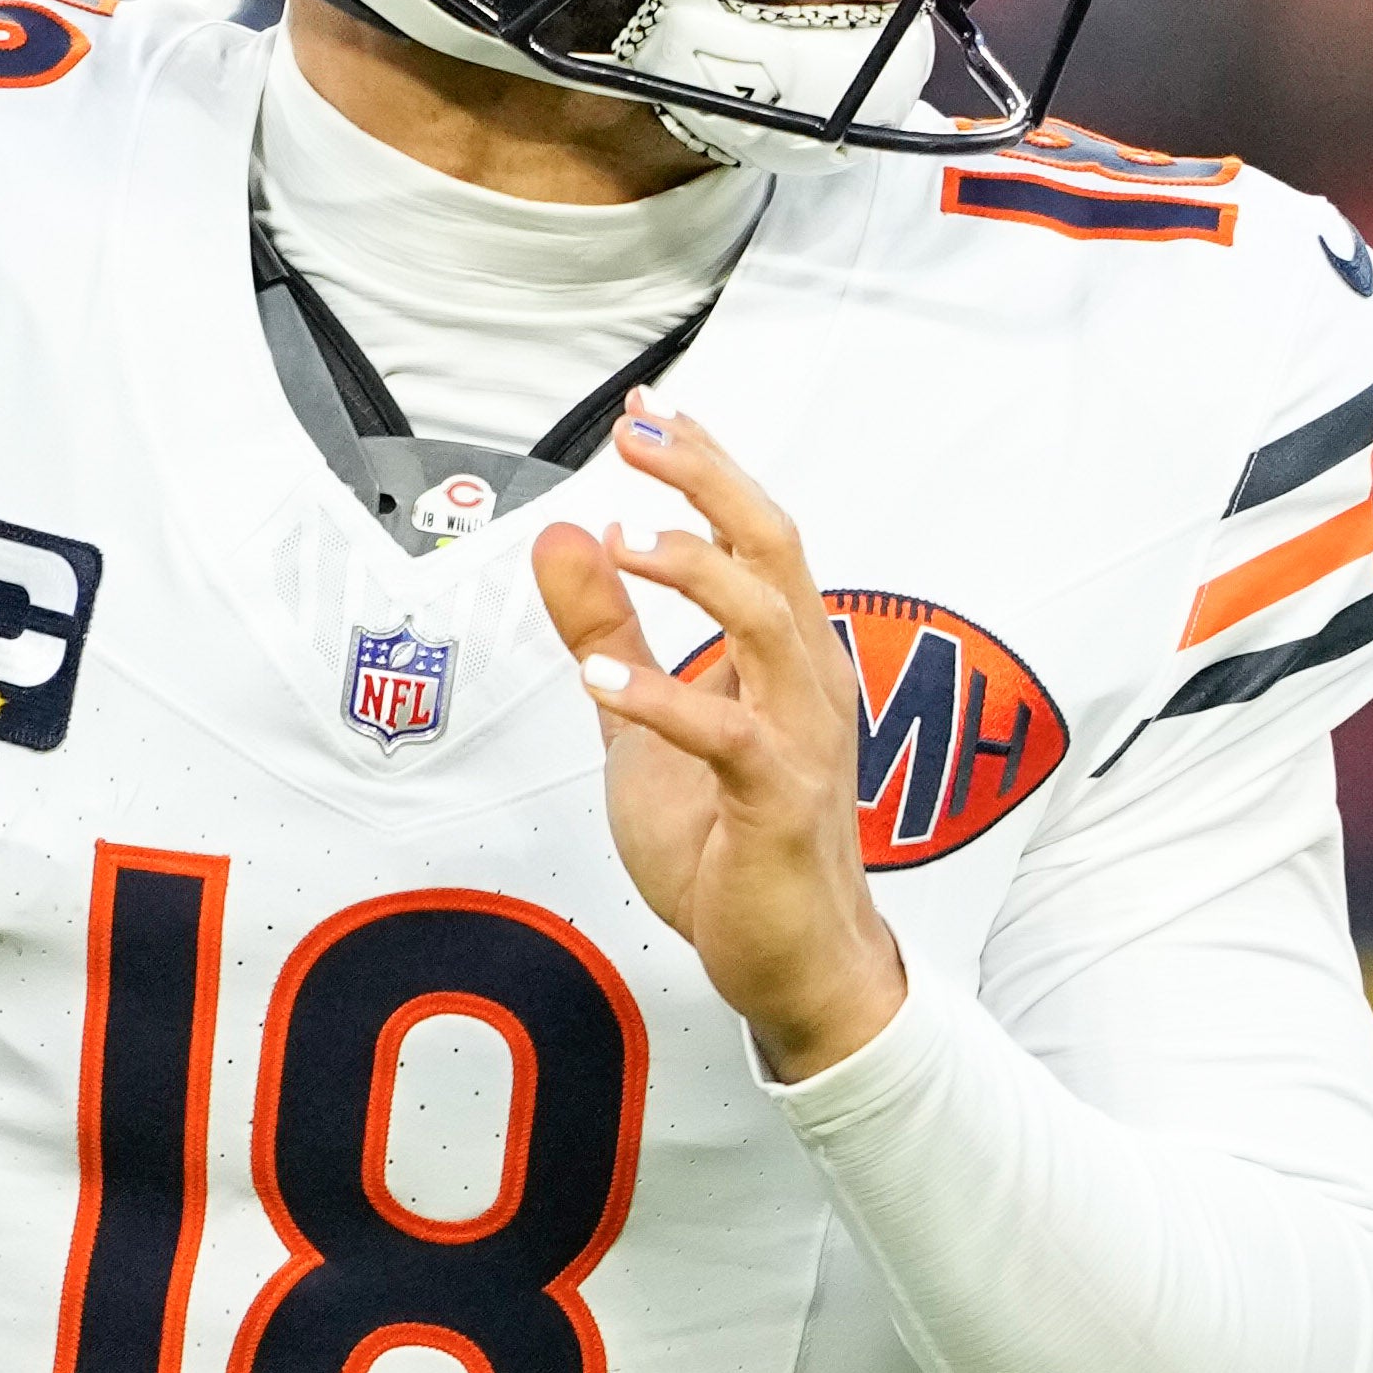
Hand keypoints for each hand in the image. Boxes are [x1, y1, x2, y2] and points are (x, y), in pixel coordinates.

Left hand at [538, 397, 909, 1082]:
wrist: (791, 961)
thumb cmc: (734, 850)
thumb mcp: (644, 725)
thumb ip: (610, 631)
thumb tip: (565, 538)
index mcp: (785, 655)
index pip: (755, 533)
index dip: (705, 464)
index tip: (647, 411)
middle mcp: (807, 681)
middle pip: (774, 546)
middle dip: (707, 480)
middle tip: (639, 434)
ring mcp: (803, 738)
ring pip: (770, 619)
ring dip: (694, 571)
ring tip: (619, 541)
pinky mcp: (780, 801)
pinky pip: (729, 735)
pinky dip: (661, 698)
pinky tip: (600, 676)